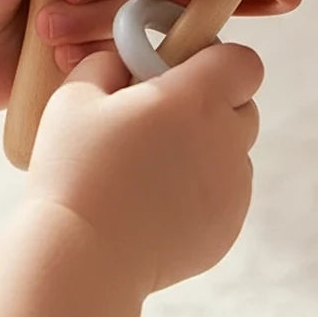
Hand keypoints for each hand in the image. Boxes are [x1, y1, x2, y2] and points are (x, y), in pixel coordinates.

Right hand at [26, 44, 261, 296]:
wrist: (83, 258)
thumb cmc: (74, 170)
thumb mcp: (75, 96)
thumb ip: (109, 62)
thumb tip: (128, 58)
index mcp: (195, 98)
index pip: (243, 62)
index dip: (215, 59)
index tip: (178, 70)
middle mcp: (226, 140)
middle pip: (243, 105)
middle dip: (210, 103)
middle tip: (157, 117)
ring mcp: (233, 189)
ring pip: (233, 151)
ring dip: (204, 148)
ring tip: (147, 166)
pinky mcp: (228, 228)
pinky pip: (224, 193)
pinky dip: (199, 190)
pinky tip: (152, 202)